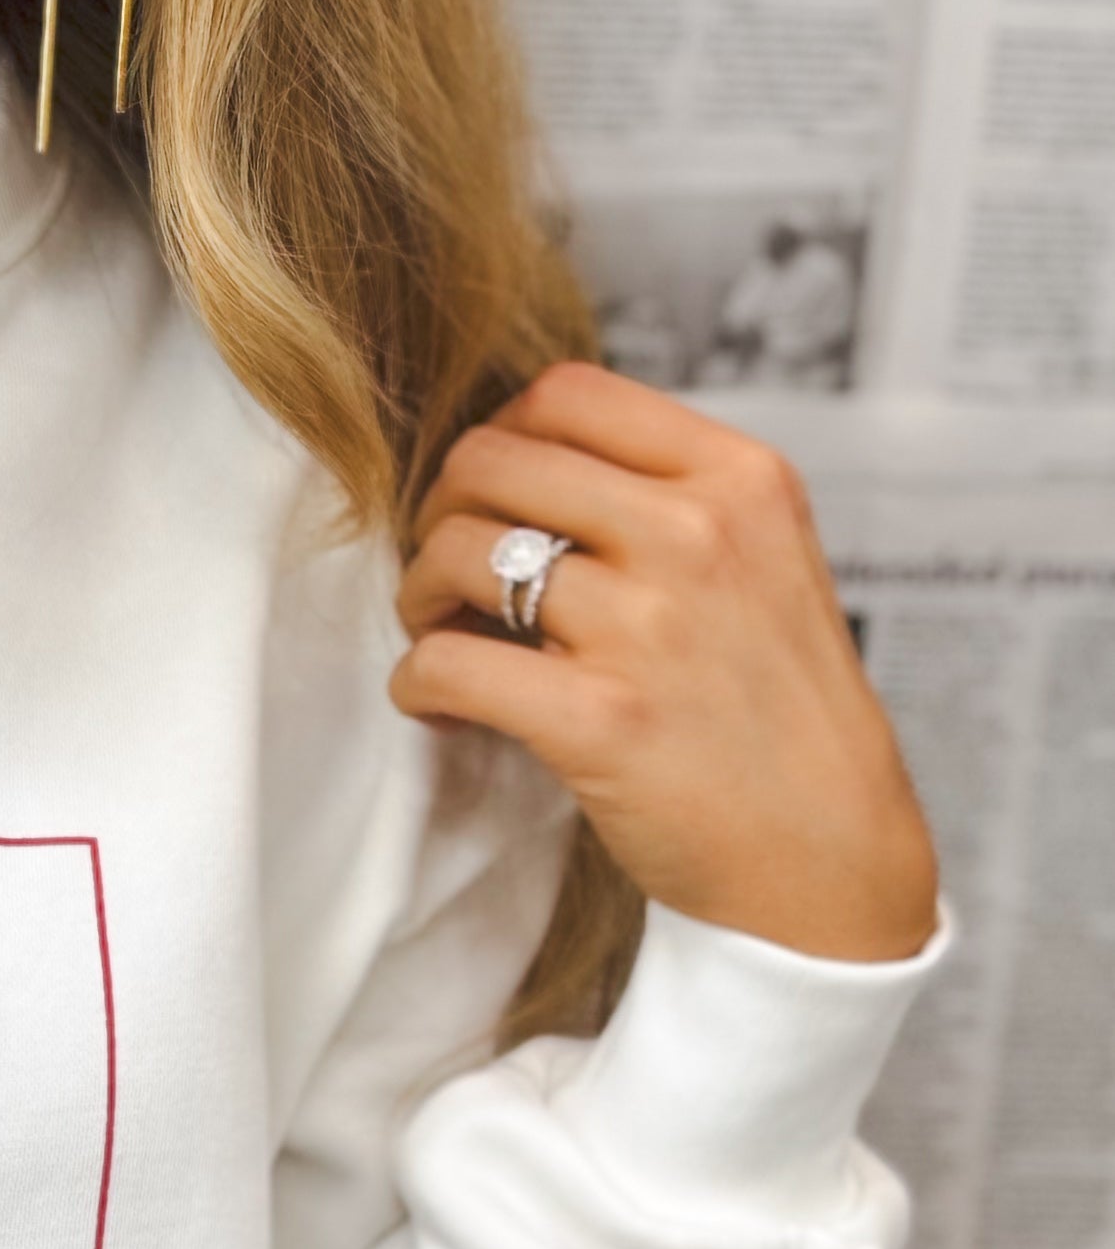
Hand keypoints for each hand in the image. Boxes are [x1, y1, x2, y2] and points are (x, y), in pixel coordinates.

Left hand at [393, 363, 938, 963]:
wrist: (831, 856)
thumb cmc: (776, 712)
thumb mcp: (762, 563)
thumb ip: (665, 500)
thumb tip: (519, 462)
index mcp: (740, 480)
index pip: (567, 392)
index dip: (499, 439)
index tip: (490, 500)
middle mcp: (699, 534)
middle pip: (490, 459)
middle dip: (440, 513)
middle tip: (447, 575)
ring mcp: (650, 626)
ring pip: (455, 553)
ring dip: (418, 597)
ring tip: (442, 637)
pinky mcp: (601, 719)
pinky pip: (444, 664)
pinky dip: (418, 685)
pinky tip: (442, 709)